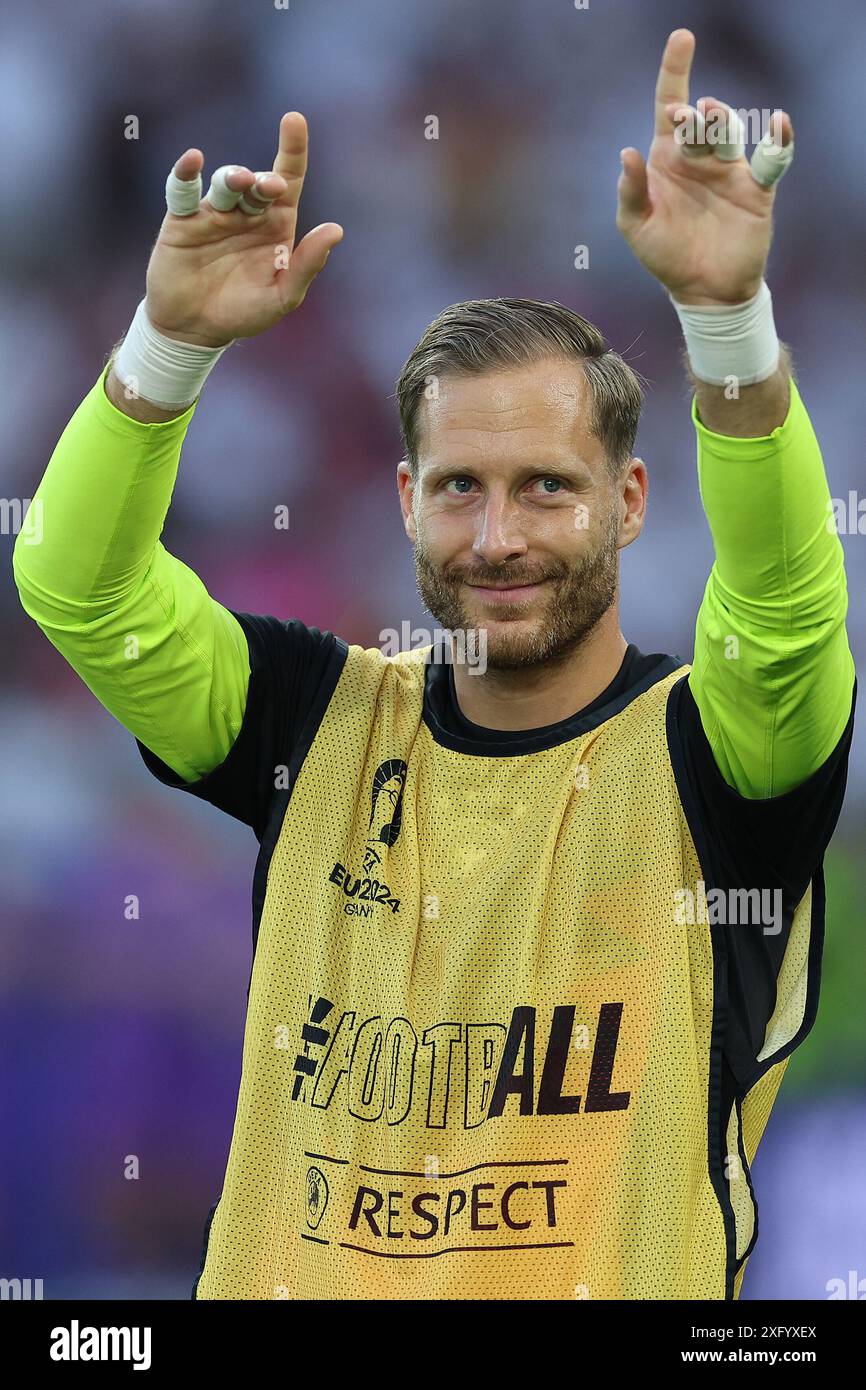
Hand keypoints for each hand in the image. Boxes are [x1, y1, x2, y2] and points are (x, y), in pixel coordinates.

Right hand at [144, 112, 342, 345]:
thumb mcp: (283, 296)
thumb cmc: (243, 313)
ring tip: (241, 182)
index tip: (294, 120)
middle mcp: (246, 213)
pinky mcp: (182, 220)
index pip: (288, 178)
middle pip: (258, 182)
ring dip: (234, 178)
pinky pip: (182, 190)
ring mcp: (214, 213)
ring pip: (226, 183)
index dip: (292, 149)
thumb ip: (307, 265)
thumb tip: (336, 229)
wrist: (195, 330)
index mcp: (276, 225)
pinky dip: (185, 173)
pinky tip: (193, 161)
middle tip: (271, 187)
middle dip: (265, 180)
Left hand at [616, 29, 793, 305]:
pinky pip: (772, 158)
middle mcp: (700, 157)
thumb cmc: (665, 256)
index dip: (676, 70)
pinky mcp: (756, 189)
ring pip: (730, 131)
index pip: (671, 104)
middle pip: (700, 118)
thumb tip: (627, 153)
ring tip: (710, 117)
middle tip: (683, 118)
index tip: (683, 38)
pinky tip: (779, 124)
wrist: (702, 292)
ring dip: (722, 121)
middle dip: (693, 113)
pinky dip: (778, 139)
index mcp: (668, 158)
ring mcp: (729, 170)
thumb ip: (630, 192)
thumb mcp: (636, 227)